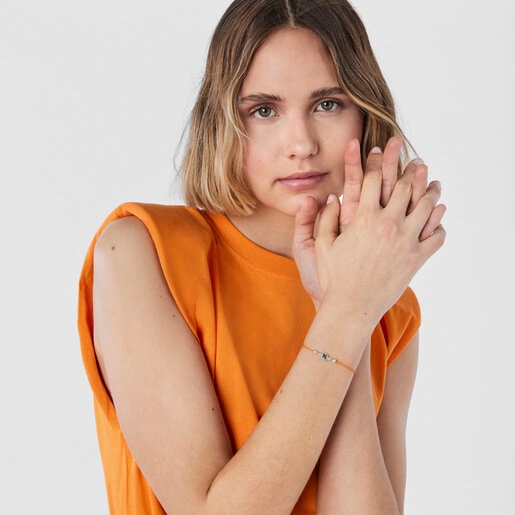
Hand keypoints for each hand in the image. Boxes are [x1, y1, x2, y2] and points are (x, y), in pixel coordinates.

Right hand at [293, 137, 441, 306]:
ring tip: (435, 182)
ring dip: (431, 191)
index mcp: (364, 218)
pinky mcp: (417, 259)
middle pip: (405, 187)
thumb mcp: (322, 245)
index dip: (376, 161)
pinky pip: (436, 236)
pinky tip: (439, 217)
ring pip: (426, 207)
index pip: (374, 179)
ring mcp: (406, 241)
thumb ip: (325, 219)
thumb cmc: (333, 277)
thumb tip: (332, 197)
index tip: (380, 150)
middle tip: (416, 159)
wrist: (352, 307)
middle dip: (410, 169)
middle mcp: (388, 225)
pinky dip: (440, 224)